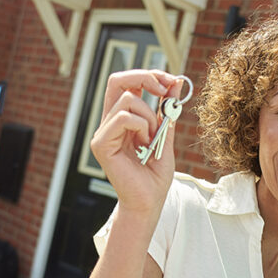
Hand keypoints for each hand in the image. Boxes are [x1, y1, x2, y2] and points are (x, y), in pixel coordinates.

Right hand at [91, 69, 183, 213]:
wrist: (149, 202)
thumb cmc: (155, 175)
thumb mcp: (165, 135)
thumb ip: (167, 110)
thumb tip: (176, 82)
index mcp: (121, 119)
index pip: (126, 82)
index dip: (148, 75)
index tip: (171, 82)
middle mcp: (108, 123)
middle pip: (117, 79)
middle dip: (145, 77)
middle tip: (165, 89)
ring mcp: (102, 133)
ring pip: (127, 99)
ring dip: (148, 116)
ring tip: (152, 138)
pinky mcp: (101, 144)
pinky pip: (122, 117)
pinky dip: (141, 126)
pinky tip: (144, 143)